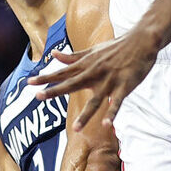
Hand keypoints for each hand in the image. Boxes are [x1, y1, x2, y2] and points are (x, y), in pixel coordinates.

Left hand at [29, 31, 158, 130]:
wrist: (141, 41)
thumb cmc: (116, 47)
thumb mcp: (93, 50)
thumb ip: (73, 56)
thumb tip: (54, 55)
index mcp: (86, 65)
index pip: (62, 72)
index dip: (45, 77)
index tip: (29, 82)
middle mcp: (94, 73)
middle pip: (71, 84)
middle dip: (54, 91)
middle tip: (37, 97)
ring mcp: (109, 80)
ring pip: (95, 100)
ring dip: (86, 115)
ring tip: (76, 129)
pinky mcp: (124, 86)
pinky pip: (117, 103)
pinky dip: (112, 113)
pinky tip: (106, 125)